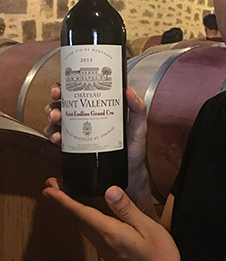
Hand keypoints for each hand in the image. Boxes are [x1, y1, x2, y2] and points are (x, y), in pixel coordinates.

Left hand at [43, 179, 191, 260]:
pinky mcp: (111, 254)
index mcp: (109, 233)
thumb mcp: (147, 227)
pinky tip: (89, 215)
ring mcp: (106, 250)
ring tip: (66, 196)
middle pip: (77, 220)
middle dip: (63, 202)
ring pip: (83, 227)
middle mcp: (102, 242)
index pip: (81, 213)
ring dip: (72, 211)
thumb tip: (110, 190)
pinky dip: (84, 219)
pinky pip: (92, 233)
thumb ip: (126, 209)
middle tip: (52, 185)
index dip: (63, 200)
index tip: (48, 188)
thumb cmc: (159, 256)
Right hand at [44, 85, 152, 214]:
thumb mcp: (138, 126)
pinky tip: (58, 139)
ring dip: (52, 118)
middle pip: (62, 103)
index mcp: (98, 107)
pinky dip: (53, 136)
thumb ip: (137, 108)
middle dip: (54, 103)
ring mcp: (77, 131)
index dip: (65, 87)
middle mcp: (85, 116)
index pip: (78, 91)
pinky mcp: (73, 146)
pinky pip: (57, 137)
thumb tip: (130, 91)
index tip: (61, 89)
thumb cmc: (134, 148)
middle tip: (58, 109)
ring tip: (57, 121)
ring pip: (56, 119)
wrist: (129, 173)